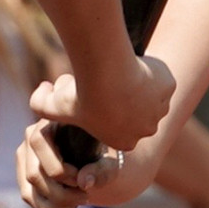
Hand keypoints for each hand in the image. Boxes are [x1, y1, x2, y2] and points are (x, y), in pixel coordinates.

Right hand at [18, 114, 109, 207]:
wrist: (96, 158)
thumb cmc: (104, 155)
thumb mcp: (110, 161)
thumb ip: (102, 170)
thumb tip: (83, 183)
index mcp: (50, 121)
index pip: (39, 143)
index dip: (60, 168)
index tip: (83, 181)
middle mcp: (30, 136)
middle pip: (34, 174)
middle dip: (61, 193)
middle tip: (86, 196)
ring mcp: (24, 157)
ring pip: (29, 192)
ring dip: (57, 204)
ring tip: (80, 202)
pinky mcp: (23, 175)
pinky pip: (29, 198)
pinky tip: (70, 207)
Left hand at [29, 56, 171, 156]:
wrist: (106, 71)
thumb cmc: (80, 92)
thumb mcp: (50, 104)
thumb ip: (39, 104)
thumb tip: (42, 92)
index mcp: (124, 142)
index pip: (121, 131)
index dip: (112, 115)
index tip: (103, 100)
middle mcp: (146, 130)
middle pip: (140, 116)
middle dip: (129, 102)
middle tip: (114, 84)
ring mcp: (160, 109)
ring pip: (153, 98)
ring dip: (143, 88)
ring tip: (126, 74)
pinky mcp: (169, 87)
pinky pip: (163, 80)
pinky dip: (154, 73)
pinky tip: (140, 66)